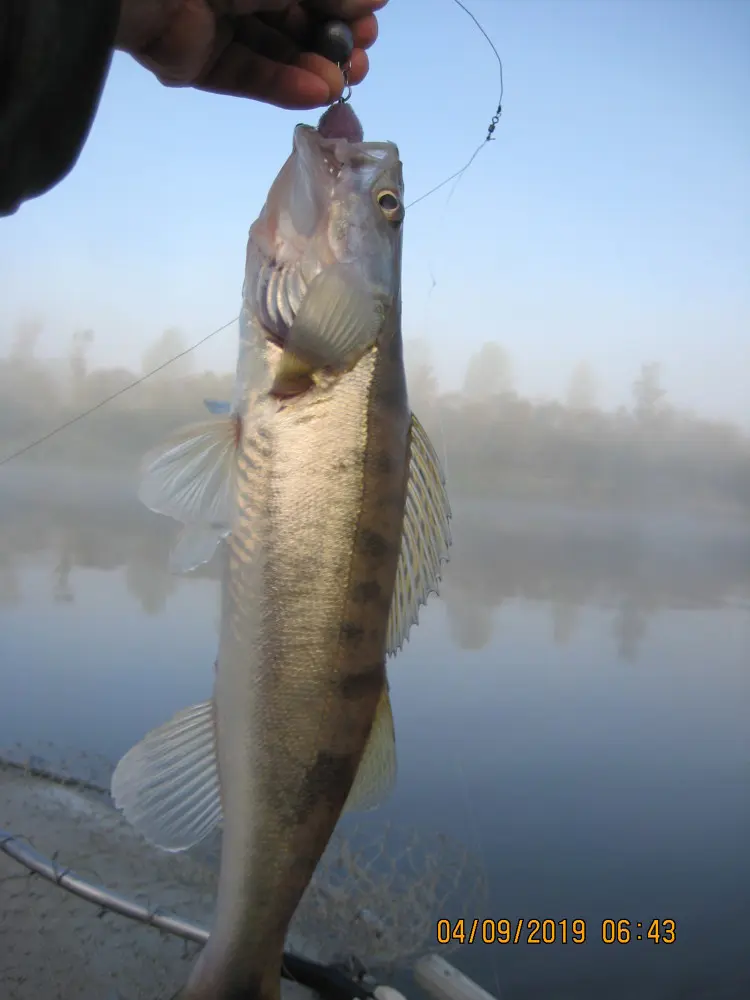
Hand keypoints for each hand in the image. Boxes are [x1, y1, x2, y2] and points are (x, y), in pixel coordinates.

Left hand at [115, 0, 385, 109]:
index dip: (340, 5)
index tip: (372, 22)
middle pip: (290, 20)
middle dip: (329, 40)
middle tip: (361, 60)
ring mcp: (210, 26)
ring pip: (270, 51)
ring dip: (310, 68)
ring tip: (343, 82)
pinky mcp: (195, 63)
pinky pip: (244, 74)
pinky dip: (280, 85)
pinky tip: (314, 92)